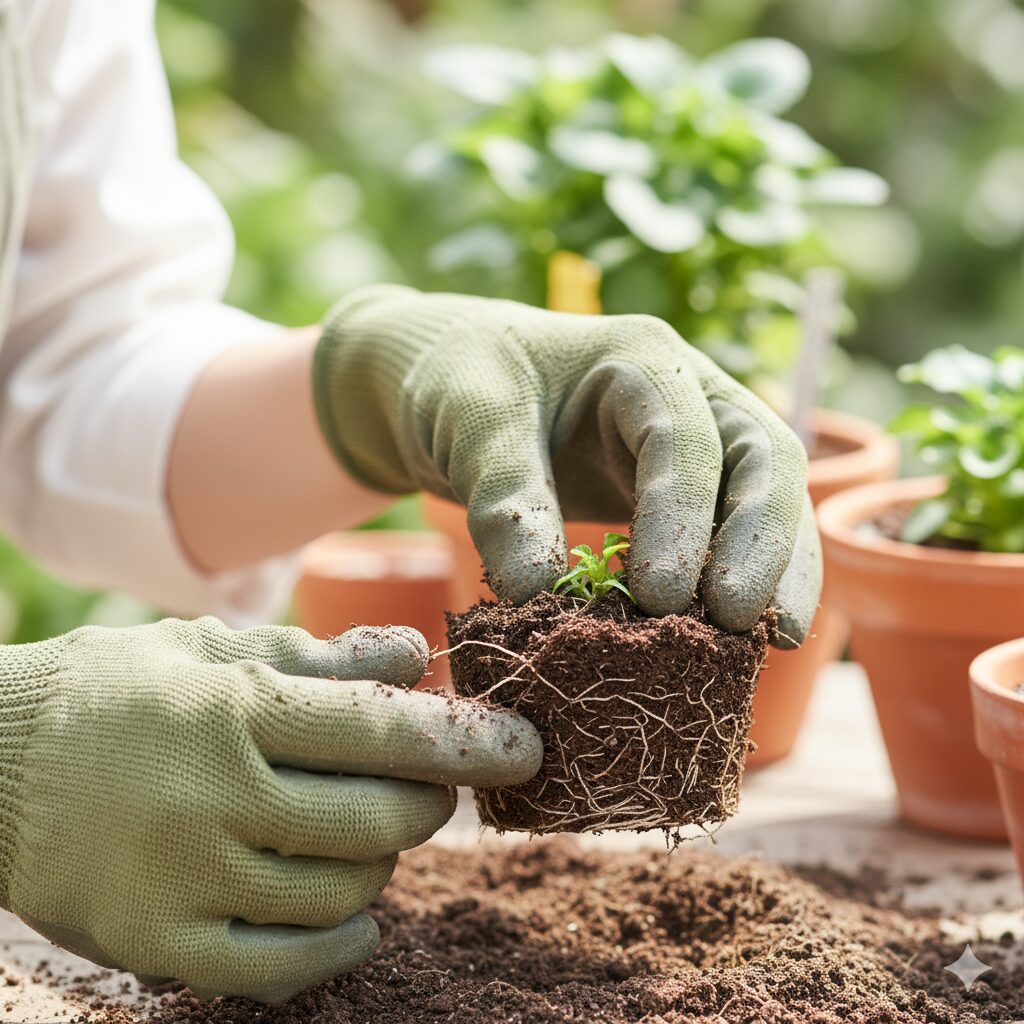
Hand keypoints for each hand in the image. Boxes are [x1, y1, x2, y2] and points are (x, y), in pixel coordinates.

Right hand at [0, 617, 540, 1001]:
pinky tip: (362, 913)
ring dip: (385, 863)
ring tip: (372, 834)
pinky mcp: (159, 943)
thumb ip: (320, 654)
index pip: (383, 730)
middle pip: (378, 820)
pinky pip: (281, 967)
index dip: (469, 740)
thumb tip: (415, 656)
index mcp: (236, 708)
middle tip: (431, 789)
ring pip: (342, 891)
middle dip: (430, 805)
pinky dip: (341, 944)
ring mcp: (187, 879)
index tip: (525, 749)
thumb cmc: (119, 690)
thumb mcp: (214, 646)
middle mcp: (216, 795)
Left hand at [314, 286, 820, 645]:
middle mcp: (687, 395)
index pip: (684, 437)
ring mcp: (693, 442)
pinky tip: (745, 636)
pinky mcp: (681, 491)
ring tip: (774, 641)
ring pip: (766, 497)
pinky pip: (732, 531)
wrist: (450, 385)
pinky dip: (746, 577)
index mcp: (640, 358)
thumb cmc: (460, 384)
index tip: (659, 596)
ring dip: (776, 567)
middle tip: (737, 622)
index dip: (681, 516)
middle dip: (760, 541)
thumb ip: (504, 500)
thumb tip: (539, 596)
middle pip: (762, 459)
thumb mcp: (471, 423)